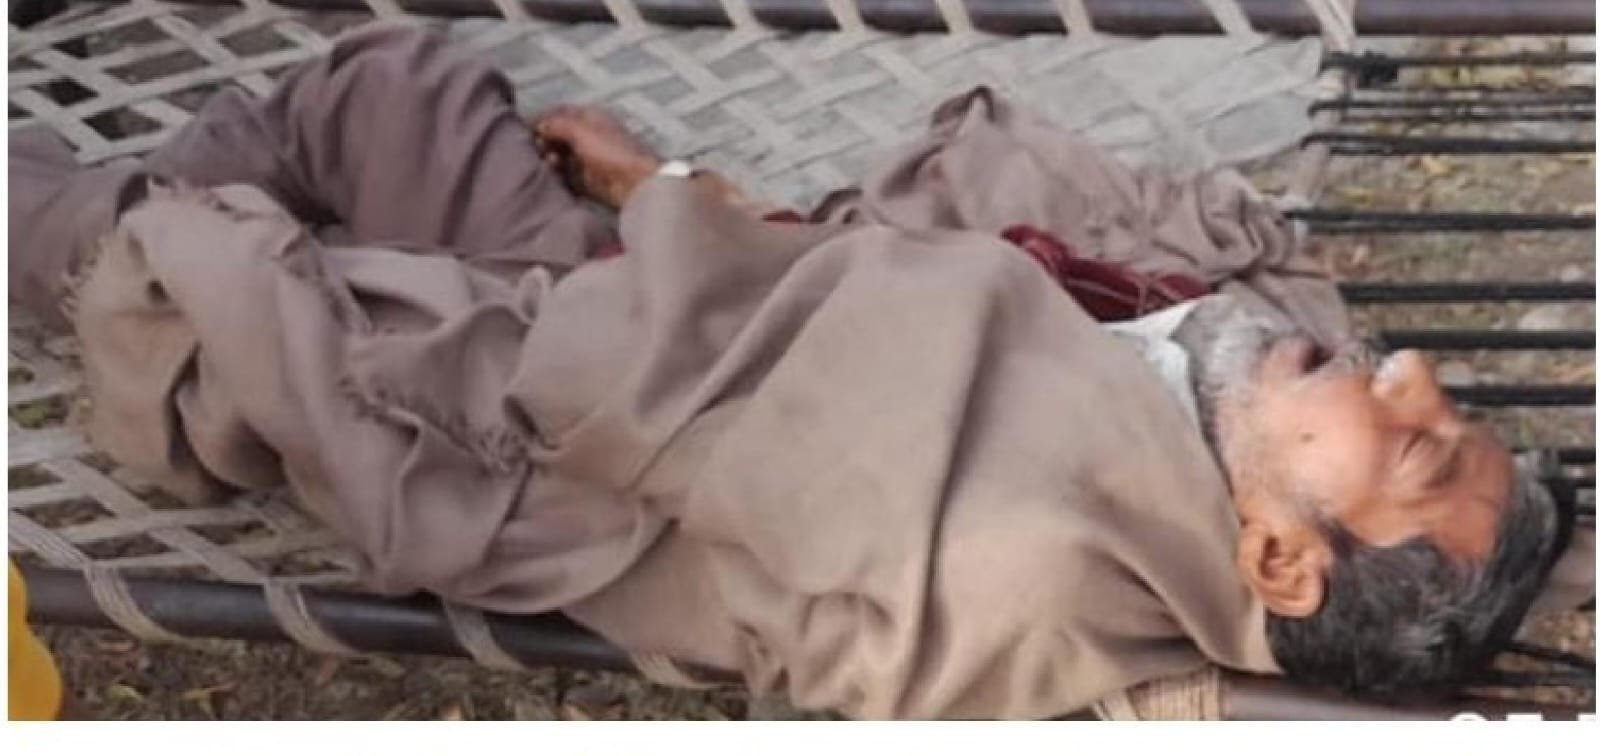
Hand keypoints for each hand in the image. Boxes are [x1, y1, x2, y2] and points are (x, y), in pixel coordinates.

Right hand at [532, 105, 661, 209]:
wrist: (635, 184)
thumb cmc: (610, 150)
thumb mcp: (580, 130)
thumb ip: (556, 124)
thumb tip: (537, 126)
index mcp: (589, 116)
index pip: (558, 113)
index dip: (540, 119)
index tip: (522, 131)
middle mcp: (588, 135)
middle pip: (556, 136)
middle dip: (542, 142)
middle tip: (533, 151)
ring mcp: (588, 158)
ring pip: (559, 157)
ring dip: (549, 161)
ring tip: (546, 165)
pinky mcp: (588, 180)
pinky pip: (566, 177)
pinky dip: (557, 177)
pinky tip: (551, 179)